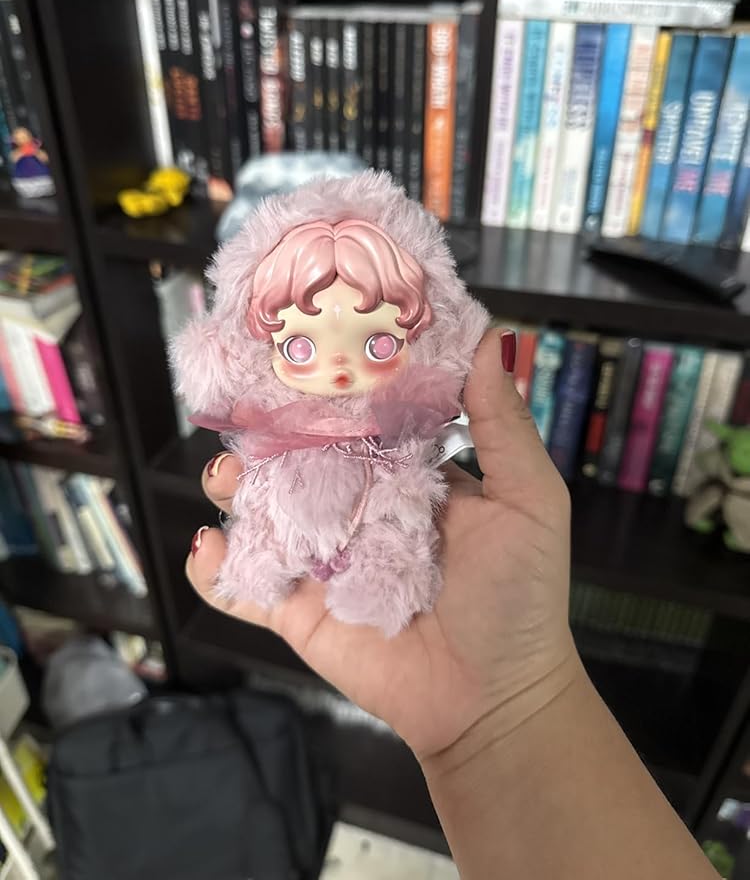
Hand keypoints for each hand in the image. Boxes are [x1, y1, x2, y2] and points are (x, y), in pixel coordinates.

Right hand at [186, 329, 577, 761]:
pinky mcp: (296, 609)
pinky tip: (211, 548)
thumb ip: (503, 424)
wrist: (494, 700)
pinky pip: (241, 585)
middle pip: (294, 455)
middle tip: (246, 410)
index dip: (328, 385)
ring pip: (258, 510)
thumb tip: (493, 338)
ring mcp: (321, 557)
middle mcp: (354, 505)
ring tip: (227, 477)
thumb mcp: (528, 500)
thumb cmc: (519, 596)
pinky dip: (214, 568)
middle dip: (264, 430)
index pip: (356, 416)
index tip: (301, 345)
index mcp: (403, 473)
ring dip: (230, 487)